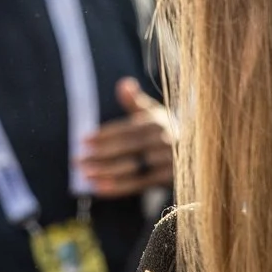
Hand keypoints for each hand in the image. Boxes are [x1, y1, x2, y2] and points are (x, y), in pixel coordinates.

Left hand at [79, 78, 175, 198]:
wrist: (194, 155)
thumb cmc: (164, 132)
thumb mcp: (153, 113)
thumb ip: (135, 102)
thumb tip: (124, 83)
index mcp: (157, 121)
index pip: (127, 129)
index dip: (105, 135)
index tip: (83, 141)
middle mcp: (165, 139)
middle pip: (128, 148)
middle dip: (101, 154)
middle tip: (77, 160)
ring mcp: (168, 160)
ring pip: (132, 166)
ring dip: (106, 171)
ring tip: (84, 175)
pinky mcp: (169, 179)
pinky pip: (140, 183)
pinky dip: (118, 186)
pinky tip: (99, 188)